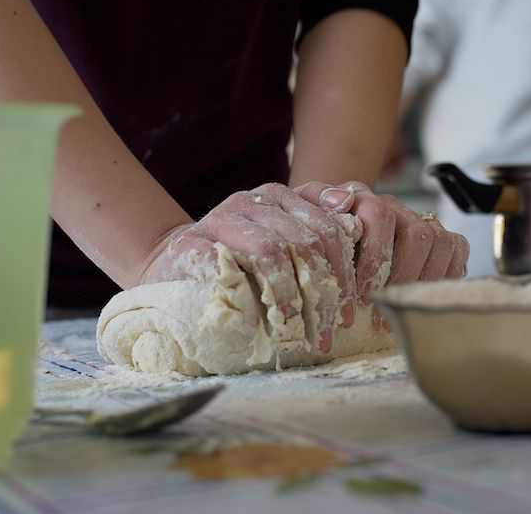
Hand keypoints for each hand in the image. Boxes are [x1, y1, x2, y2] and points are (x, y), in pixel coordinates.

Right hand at [138, 183, 361, 352]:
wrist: (173, 267)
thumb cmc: (239, 267)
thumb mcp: (283, 251)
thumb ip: (318, 240)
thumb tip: (357, 228)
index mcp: (281, 199)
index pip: (328, 228)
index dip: (345, 273)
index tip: (347, 313)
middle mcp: (254, 201)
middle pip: (306, 241)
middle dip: (323, 291)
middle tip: (328, 331)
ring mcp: (223, 217)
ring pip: (273, 251)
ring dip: (291, 298)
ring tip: (299, 332)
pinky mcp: (194, 240)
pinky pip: (232, 262)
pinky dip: (255, 294)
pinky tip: (265, 322)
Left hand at [294, 181, 469, 328]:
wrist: (333, 227)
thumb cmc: (319, 233)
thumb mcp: (305, 218)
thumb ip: (316, 203)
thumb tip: (340, 200)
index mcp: (363, 197)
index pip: (379, 214)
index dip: (375, 258)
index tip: (363, 295)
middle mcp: (395, 206)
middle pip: (417, 233)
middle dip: (401, 277)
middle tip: (382, 311)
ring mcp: (418, 220)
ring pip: (440, 241)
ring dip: (422, 280)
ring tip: (401, 308)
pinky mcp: (437, 236)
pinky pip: (456, 248)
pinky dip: (447, 272)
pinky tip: (425, 295)